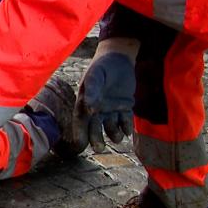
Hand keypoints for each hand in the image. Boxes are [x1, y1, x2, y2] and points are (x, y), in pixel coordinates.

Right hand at [73, 38, 138, 153]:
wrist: (118, 58)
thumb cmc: (101, 66)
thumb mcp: (94, 76)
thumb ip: (92, 91)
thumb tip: (90, 108)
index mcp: (85, 103)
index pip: (80, 122)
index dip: (80, 134)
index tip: (80, 145)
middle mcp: (97, 110)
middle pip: (95, 129)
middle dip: (97, 140)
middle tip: (100, 149)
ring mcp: (111, 110)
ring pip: (111, 128)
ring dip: (114, 135)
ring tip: (117, 137)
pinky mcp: (124, 107)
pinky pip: (125, 121)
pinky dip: (126, 127)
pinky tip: (127, 131)